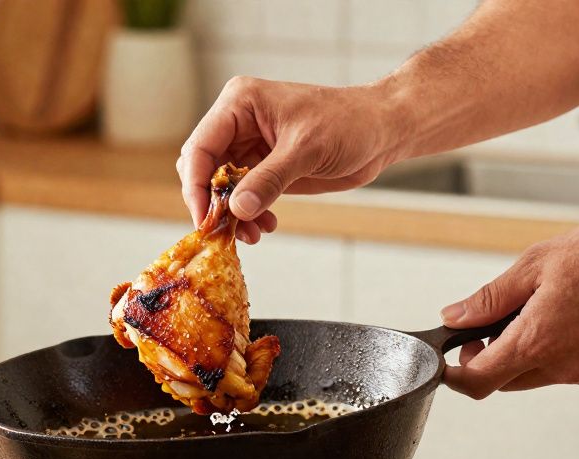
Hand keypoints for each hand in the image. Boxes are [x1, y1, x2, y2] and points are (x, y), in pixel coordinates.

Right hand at [177, 76, 407, 242]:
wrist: (382, 130)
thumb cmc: (350, 123)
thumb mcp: (307, 150)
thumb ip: (269, 180)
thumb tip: (236, 210)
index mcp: (239, 104)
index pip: (200, 147)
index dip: (196, 186)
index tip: (206, 219)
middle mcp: (237, 123)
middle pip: (203, 169)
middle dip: (213, 203)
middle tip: (227, 232)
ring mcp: (249, 146)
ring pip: (220, 188)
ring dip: (231, 215)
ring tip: (253, 234)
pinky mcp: (263, 167)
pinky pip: (241, 196)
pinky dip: (247, 215)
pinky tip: (266, 225)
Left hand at [442, 212, 578, 397]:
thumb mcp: (535, 265)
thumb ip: (489, 298)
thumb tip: (454, 317)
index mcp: (537, 341)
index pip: (478, 382)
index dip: (455, 374)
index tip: (447, 360)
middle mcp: (560, 366)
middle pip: (502, 381)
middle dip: (487, 358)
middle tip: (490, 324)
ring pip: (532, 376)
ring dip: (520, 353)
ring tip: (536, 310)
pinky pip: (561, 370)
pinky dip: (550, 351)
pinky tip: (564, 317)